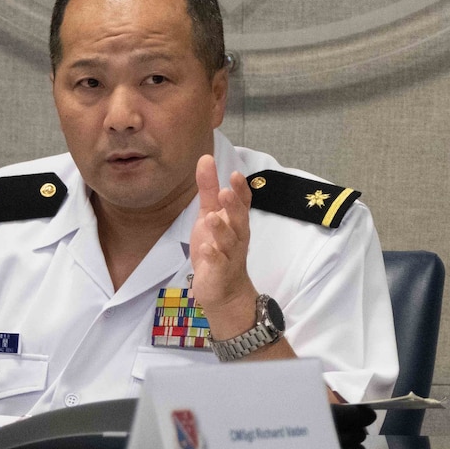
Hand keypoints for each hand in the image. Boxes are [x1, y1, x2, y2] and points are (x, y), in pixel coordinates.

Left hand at [190, 155, 257, 339]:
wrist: (224, 290)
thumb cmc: (218, 248)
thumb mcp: (210, 214)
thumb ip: (208, 189)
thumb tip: (206, 157)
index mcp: (236, 222)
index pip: (243, 203)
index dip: (240, 190)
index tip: (234, 174)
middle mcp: (238, 237)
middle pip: (240, 220)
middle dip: (234, 207)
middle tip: (225, 192)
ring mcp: (230, 255)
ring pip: (229, 241)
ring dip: (221, 230)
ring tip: (212, 217)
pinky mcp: (220, 272)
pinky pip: (218, 263)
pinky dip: (213, 256)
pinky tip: (206, 248)